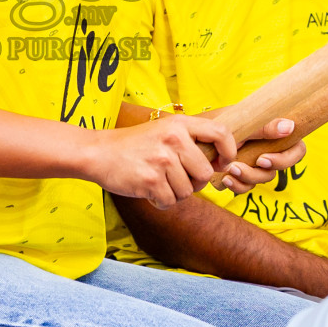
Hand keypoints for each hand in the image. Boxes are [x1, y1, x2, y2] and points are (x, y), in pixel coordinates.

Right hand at [85, 113, 237, 208]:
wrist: (99, 153)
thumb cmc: (134, 145)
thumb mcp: (163, 130)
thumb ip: (190, 139)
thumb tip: (221, 160)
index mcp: (179, 124)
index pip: (220, 134)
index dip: (228, 151)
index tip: (222, 162)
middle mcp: (173, 139)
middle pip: (205, 174)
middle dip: (194, 182)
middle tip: (175, 177)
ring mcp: (162, 160)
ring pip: (187, 191)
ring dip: (174, 192)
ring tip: (157, 180)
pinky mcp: (150, 180)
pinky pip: (170, 202)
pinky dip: (161, 201)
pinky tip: (149, 190)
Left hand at [219, 117, 306, 192]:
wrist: (200, 133)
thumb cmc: (224, 122)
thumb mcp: (244, 123)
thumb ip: (265, 126)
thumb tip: (290, 126)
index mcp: (275, 134)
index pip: (297, 149)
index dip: (287, 159)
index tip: (262, 159)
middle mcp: (269, 149)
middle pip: (278, 170)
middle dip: (259, 173)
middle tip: (239, 167)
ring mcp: (256, 163)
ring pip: (262, 179)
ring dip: (246, 178)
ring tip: (228, 170)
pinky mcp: (243, 173)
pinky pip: (247, 186)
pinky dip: (238, 185)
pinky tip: (225, 179)